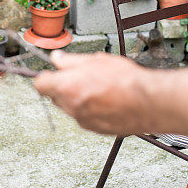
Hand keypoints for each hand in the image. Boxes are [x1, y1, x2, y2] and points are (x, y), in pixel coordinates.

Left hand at [33, 51, 151, 134]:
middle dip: (63, 86)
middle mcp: (71, 106)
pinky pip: (84, 117)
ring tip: (98, 87)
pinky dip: (90, 109)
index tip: (53, 73)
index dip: (46, 77)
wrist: (147, 102)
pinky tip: (106, 99)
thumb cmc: (125, 81)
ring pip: (70, 107)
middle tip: (81, 77)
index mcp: (66, 87)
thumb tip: (57, 59)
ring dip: (77, 98)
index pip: (40, 84)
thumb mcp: (95, 60)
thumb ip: (71, 61)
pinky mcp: (94, 129)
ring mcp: (82, 120)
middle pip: (55, 96)